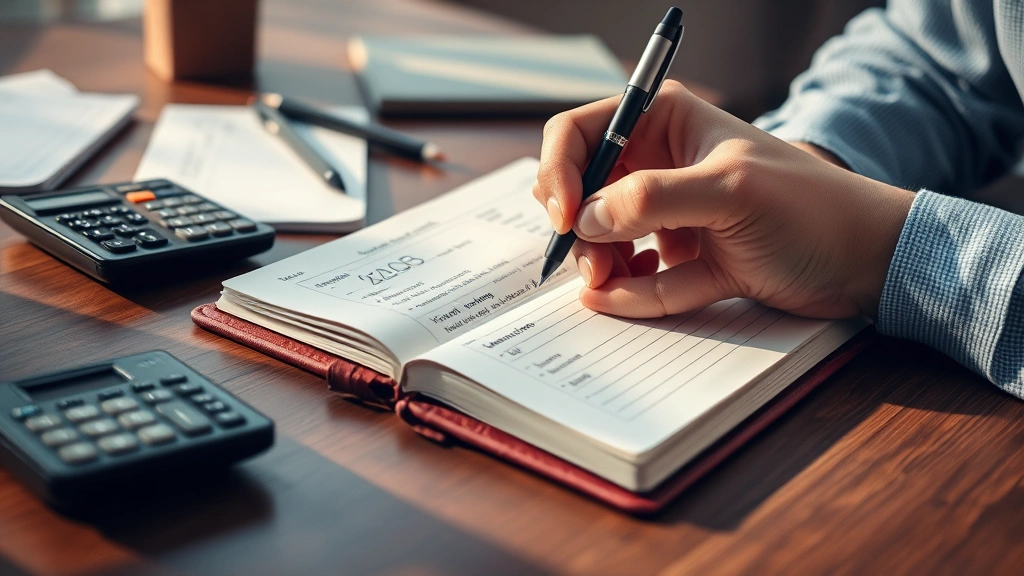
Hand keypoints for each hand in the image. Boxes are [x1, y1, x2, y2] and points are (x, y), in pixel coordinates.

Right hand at [533, 81, 914, 319]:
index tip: (562, 218)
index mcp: (664, 122)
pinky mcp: (688, 259)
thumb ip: (652, 198)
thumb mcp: (729, 191)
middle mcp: (661, 164)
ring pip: (605, 239)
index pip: (580, 133)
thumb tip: (585, 218)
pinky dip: (627, 294)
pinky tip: (620, 300)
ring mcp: (673, 215)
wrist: (867, 261)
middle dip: (577, 229)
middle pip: (583, 191)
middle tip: (590, 263)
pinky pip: (640, 278)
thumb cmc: (810, 207)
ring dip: (599, 265)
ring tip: (609, 284)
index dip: (558, 172)